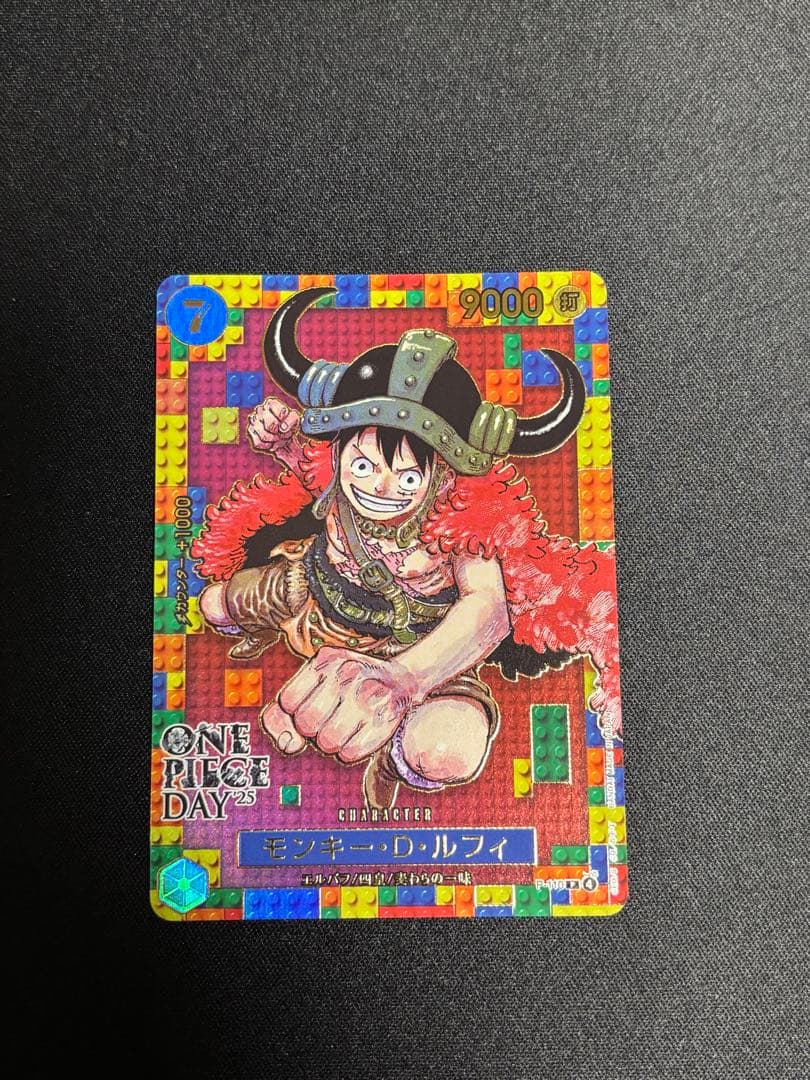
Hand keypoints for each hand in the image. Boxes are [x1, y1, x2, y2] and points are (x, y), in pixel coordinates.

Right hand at [246, 397, 299, 452]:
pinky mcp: (251, 432)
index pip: (279, 412)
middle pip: (270, 425)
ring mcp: (254, 421)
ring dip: (273, 440)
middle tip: (282, 434)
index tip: (286, 426)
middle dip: (278, 433)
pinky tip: (271, 442)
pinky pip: (258, 442)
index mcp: (271, 403)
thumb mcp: (295, 419)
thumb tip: (283, 427)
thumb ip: (291, 420)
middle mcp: (260, 410)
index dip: (284, 422)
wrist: (282, 433)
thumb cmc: (287, 424)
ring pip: (264, 435)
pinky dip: (267, 445)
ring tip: (277, 438)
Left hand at [261, 647, 420, 762]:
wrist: (401, 679)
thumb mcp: (316, 683)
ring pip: (327, 741)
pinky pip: (351, 752)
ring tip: (343, 728)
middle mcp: (347, 673)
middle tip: (329, 720)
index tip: (310, 708)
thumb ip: (283, 713)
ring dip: (332, 742)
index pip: (287, 701)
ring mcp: (369, 694)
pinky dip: (350, 751)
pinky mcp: (387, 716)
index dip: (296, 712)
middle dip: (313, 729)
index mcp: (326, 660)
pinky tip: (357, 735)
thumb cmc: (350, 685)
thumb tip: (288, 745)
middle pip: (306, 723)